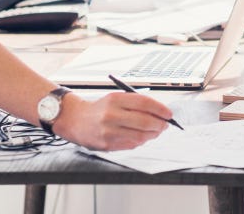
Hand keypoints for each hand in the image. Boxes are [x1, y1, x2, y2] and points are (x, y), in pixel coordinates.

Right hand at [52, 91, 174, 150]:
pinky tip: (142, 137)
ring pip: (140, 136)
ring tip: (156, 131)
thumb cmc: (100, 108)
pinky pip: (132, 144)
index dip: (160, 109)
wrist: (75, 120)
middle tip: (165, 124)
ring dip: (153, 134)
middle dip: (160, 124)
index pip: (144, 103)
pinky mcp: (107, 144)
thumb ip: (136, 104)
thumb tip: (160, 113)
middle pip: (145, 121)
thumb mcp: (116, 98)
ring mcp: (109, 131)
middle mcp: (111, 115)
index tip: (168, 113)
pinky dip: (141, 141)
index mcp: (115, 99)